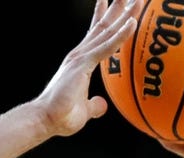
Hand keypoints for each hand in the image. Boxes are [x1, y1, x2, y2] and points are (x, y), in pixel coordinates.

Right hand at [33, 0, 138, 136]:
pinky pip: (107, 47)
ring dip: (124, 15)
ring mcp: (81, 58)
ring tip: (138, 0)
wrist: (45, 120)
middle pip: (103, 27)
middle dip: (117, 9)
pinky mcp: (83, 64)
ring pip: (108, 31)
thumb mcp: (84, 111)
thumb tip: (101, 105)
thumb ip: (94, 106)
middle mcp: (79, 55)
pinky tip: (133, 22)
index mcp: (79, 62)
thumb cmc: (60, 117)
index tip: (110, 3)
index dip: (104, 18)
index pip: (95, 36)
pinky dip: (121, 35)